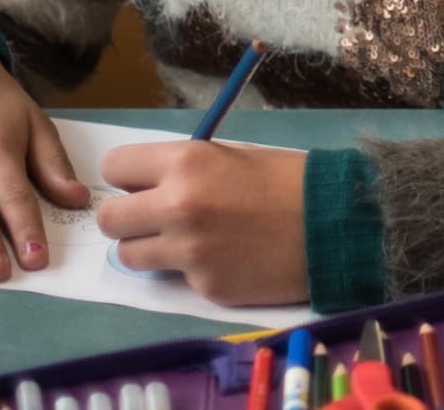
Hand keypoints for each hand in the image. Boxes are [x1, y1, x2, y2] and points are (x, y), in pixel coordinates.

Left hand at [96, 139, 310, 304]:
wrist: (333, 225)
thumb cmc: (287, 180)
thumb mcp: (231, 156)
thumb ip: (184, 170)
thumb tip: (147, 186)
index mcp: (185, 163)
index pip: (114, 167)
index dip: (128, 177)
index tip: (143, 184)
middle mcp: (177, 206)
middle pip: (110, 219)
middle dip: (128, 218)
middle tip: (155, 218)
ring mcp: (188, 251)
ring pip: (128, 256)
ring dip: (149, 249)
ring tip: (184, 241)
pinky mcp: (203, 286)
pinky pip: (175, 278)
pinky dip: (191, 270)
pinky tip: (224, 258)